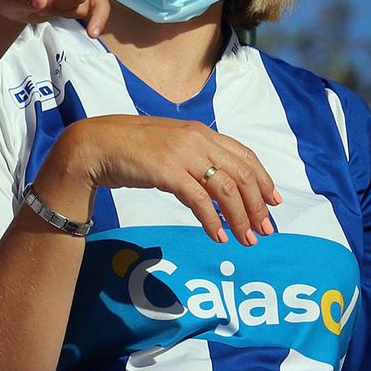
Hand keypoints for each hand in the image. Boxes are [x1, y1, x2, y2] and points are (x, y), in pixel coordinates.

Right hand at [55, 116, 282, 245]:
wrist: (96, 145)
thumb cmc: (129, 148)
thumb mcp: (170, 147)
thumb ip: (193, 157)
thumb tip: (213, 182)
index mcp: (201, 132)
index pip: (244, 156)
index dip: (263, 180)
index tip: (274, 202)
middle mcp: (198, 140)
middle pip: (241, 175)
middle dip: (257, 205)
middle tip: (265, 230)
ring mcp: (183, 155)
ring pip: (225, 189)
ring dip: (240, 218)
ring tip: (246, 239)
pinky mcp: (168, 172)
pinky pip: (199, 200)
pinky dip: (212, 220)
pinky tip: (218, 236)